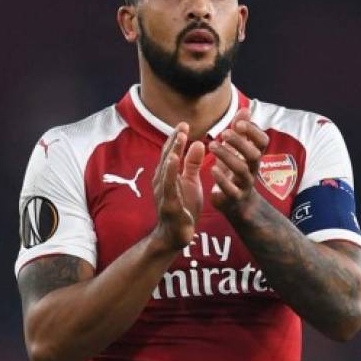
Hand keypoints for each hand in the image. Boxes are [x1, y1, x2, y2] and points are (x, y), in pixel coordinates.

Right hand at [152, 122, 204, 248]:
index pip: (171, 152)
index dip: (176, 138)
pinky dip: (170, 171)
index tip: (184, 124)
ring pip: (166, 168)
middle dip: (174, 140)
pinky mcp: (168, 203)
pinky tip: (174, 160)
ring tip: (179, 137)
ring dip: (172, 151)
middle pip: (167, 157)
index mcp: (167, 174)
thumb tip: (198, 142)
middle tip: (182, 125)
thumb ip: (192, 163)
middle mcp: (161, 181)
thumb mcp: (191, 182)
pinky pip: (168, 185)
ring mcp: (163, 192)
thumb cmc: (183, 207)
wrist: (175, 236)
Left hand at [209, 108, 269, 214]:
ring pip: (241, 170)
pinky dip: (222, 180)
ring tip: (212, 146)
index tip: (238, 123)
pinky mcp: (234, 198)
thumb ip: (241, 132)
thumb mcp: (237, 151)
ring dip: (227, 157)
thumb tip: (245, 109)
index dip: (253, 131)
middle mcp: (252, 170)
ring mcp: (245, 185)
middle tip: (223, 133)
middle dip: (240, 143)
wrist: (237, 204)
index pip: (262, 141)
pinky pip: (231, 190)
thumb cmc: (235, 172)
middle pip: (254, 155)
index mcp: (254, 156)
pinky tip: (212, 169)